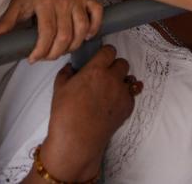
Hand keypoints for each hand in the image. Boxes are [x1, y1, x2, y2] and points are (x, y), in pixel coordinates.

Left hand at [0, 0, 101, 61]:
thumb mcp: (14, 7)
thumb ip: (3, 24)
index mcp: (44, 2)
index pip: (47, 34)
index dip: (41, 51)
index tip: (33, 59)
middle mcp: (62, 0)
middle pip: (65, 35)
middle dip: (55, 52)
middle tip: (46, 57)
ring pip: (81, 29)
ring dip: (73, 45)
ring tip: (61, 50)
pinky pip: (96, 12)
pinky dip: (94, 26)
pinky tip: (85, 37)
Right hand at [37, 46, 136, 181]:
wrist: (77, 140)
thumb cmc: (65, 114)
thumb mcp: (59, 88)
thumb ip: (67, 72)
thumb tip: (71, 67)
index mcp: (96, 70)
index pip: (109, 51)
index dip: (105, 54)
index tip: (101, 59)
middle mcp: (112, 78)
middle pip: (122, 63)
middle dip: (114, 67)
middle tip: (104, 76)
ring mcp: (122, 93)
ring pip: (129, 79)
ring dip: (122, 81)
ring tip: (110, 91)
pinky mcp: (128, 107)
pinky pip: (131, 95)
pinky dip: (124, 97)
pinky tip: (113, 104)